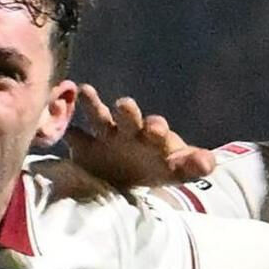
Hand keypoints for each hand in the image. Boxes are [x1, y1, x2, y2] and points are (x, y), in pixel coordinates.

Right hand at [54, 95, 216, 195]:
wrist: (132, 177)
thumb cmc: (159, 168)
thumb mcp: (177, 171)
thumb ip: (193, 166)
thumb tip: (210, 163)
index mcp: (153, 136)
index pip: (156, 130)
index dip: (156, 128)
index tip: (154, 127)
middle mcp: (130, 131)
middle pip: (129, 119)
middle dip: (128, 113)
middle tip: (124, 104)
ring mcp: (106, 136)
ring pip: (99, 119)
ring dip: (93, 106)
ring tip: (85, 91)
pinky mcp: (85, 147)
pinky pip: (74, 136)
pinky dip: (66, 129)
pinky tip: (58, 125)